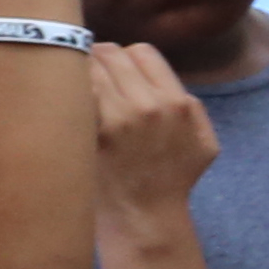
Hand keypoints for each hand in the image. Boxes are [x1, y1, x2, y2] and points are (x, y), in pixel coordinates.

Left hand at [84, 37, 214, 213]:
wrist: (145, 216)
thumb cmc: (173, 180)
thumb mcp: (204, 142)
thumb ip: (190, 105)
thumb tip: (158, 78)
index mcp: (179, 102)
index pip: (141, 52)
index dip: (124, 59)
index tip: (111, 73)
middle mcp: (152, 104)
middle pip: (111, 53)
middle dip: (96, 62)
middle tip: (84, 78)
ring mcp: (122, 117)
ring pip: (88, 66)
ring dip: (77, 73)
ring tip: (68, 87)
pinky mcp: (95, 131)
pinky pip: (75, 90)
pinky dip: (67, 91)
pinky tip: (63, 103)